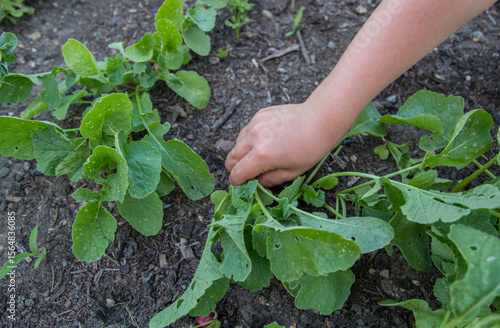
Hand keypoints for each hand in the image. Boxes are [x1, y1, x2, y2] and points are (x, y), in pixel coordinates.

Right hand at [225, 102, 339, 186]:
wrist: (320, 119)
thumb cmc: (311, 148)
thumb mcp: (292, 172)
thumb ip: (270, 180)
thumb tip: (256, 183)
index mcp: (262, 155)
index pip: (238, 172)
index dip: (236, 182)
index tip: (239, 185)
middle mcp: (254, 138)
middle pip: (231, 157)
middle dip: (235, 167)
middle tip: (245, 172)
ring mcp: (255, 123)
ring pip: (237, 143)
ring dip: (242, 152)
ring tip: (257, 156)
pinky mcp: (259, 114)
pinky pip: (247, 130)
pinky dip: (250, 138)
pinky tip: (265, 141)